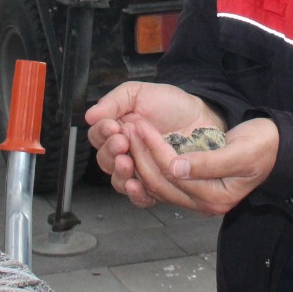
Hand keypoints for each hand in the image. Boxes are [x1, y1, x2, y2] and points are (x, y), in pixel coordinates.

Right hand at [85, 81, 223, 207]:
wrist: (202, 117)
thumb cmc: (172, 105)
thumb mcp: (139, 94)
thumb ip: (114, 101)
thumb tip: (90, 116)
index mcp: (116, 131)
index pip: (97, 137)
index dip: (102, 133)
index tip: (113, 126)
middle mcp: (124, 153)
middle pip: (105, 161)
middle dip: (110, 152)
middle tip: (122, 142)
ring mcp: (140, 171)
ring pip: (118, 181)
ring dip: (119, 173)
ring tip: (127, 162)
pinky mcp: (156, 186)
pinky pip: (140, 198)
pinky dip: (135, 195)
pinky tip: (135, 186)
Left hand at [120, 115, 278, 215]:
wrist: (276, 147)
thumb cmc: (263, 146)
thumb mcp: (240, 153)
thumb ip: (209, 163)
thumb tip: (177, 168)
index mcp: (216, 197)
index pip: (173, 174)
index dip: (153, 149)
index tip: (140, 125)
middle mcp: (204, 203)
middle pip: (160, 182)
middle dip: (140, 154)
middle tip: (127, 127)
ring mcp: (197, 198)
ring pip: (157, 183)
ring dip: (140, 159)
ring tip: (129, 133)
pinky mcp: (194, 188)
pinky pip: (163, 181)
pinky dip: (148, 164)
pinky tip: (138, 146)